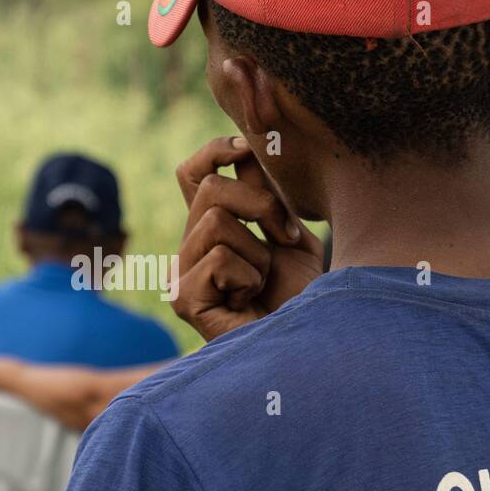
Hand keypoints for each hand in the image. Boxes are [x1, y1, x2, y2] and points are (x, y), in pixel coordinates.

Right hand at [173, 136, 322, 340]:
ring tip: (263, 284)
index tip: (248, 152)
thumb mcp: (288, 231)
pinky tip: (249, 303)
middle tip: (287, 241)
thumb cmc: (301, 296)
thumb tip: (245, 148)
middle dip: (263, 207)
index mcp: (210, 229)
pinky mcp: (183, 299)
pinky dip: (249, 278)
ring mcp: (181, 274)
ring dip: (258, 253)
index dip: (215, 151)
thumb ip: (263, 193)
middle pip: (210, 188)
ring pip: (215, 223)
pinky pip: (218, 259)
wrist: (308, 342)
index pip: (192, 172)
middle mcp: (189, 249)